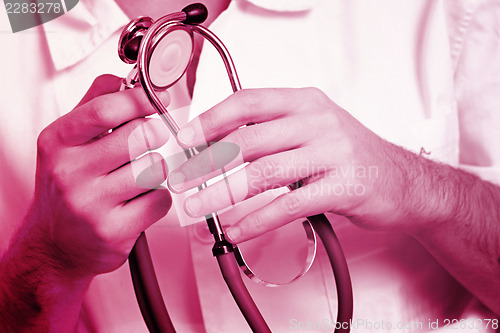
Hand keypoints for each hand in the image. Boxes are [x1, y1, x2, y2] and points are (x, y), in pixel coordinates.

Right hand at [29, 75, 170, 277]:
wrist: (54, 246)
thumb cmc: (66, 189)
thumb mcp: (67, 142)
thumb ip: (94, 105)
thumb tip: (126, 81)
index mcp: (58, 143)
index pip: (106, 110)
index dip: (140, 99)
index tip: (156, 98)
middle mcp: (70, 173)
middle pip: (138, 136)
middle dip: (153, 136)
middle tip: (149, 141)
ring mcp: (91, 204)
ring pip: (154, 168)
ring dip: (155, 170)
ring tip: (137, 177)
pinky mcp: (114, 230)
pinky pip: (159, 200)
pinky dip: (157, 198)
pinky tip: (139, 201)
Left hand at [168, 88, 417, 241]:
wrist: (403, 181)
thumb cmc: (349, 156)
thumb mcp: (312, 130)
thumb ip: (271, 133)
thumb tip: (217, 147)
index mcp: (304, 102)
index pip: (247, 102)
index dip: (210, 121)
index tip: (183, 141)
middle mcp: (317, 122)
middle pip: (248, 140)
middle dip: (206, 163)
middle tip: (180, 181)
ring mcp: (332, 154)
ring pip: (263, 174)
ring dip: (222, 195)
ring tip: (198, 209)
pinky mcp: (342, 188)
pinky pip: (288, 206)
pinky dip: (255, 221)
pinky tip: (235, 232)